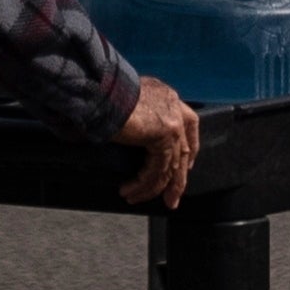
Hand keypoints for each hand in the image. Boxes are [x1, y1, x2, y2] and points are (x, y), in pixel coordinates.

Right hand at [110, 76, 200, 210]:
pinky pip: (157, 171)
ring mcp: (172, 122)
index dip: (189, 148)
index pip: (190, 123)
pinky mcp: (163, 136)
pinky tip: (130, 191)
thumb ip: (138, 117)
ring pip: (170, 165)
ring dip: (152, 187)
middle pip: (183, 150)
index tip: (186, 166)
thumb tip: (132, 136)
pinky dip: (143, 185)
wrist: (99, 90)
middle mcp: (173, 106)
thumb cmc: (102, 94)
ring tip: (135, 198)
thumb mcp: (126, 103)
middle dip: (176, 179)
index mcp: (166, 96)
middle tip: (171, 199)